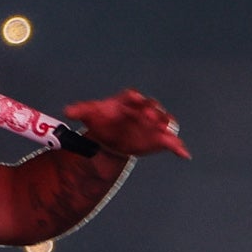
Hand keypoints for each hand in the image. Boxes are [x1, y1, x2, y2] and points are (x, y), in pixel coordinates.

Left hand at [67, 90, 189, 160]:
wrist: (110, 137)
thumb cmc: (102, 120)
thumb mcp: (90, 114)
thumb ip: (80, 110)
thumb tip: (67, 111)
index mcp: (128, 101)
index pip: (133, 97)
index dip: (134, 98)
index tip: (133, 98)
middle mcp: (144, 110)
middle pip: (151, 107)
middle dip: (152, 110)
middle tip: (150, 116)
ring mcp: (153, 123)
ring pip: (164, 121)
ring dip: (165, 125)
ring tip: (165, 130)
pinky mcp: (159, 138)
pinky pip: (171, 141)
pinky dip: (178, 147)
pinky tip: (184, 154)